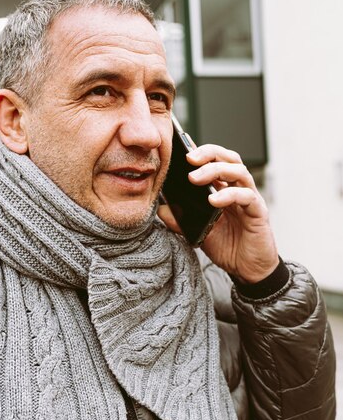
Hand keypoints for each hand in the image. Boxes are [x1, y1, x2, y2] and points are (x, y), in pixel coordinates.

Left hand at [158, 144, 278, 283]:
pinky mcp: (258, 211)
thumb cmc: (227, 246)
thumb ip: (181, 220)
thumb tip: (160, 209)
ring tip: (195, 177)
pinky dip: (229, 194)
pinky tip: (213, 200)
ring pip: (238, 171)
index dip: (201, 152)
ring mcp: (250, 198)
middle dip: (208, 154)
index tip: (181, 150)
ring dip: (216, 170)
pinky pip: (247, 196)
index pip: (215, 161)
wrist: (247, 269)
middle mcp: (238, 188)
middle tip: (189, 159)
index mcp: (224, 188)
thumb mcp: (198, 231)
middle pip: (228, 158)